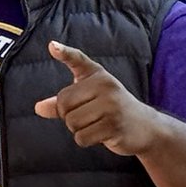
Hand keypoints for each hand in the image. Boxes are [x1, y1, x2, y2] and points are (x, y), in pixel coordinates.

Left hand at [33, 40, 158, 155]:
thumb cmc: (112, 110)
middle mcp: (105, 86)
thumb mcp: (89, 99)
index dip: (65, 53)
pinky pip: (81, 137)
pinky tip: (101, 134)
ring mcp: (111, 106)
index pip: (77, 60)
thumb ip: (63, 101)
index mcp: (98, 76)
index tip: (52, 46)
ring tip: (96, 124)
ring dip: (78, 130)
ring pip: (71, 122)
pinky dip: (86, 140)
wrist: (147, 127)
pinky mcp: (114, 126)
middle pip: (63, 104)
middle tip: (88, 116)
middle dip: (67, 116)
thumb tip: (38, 108)